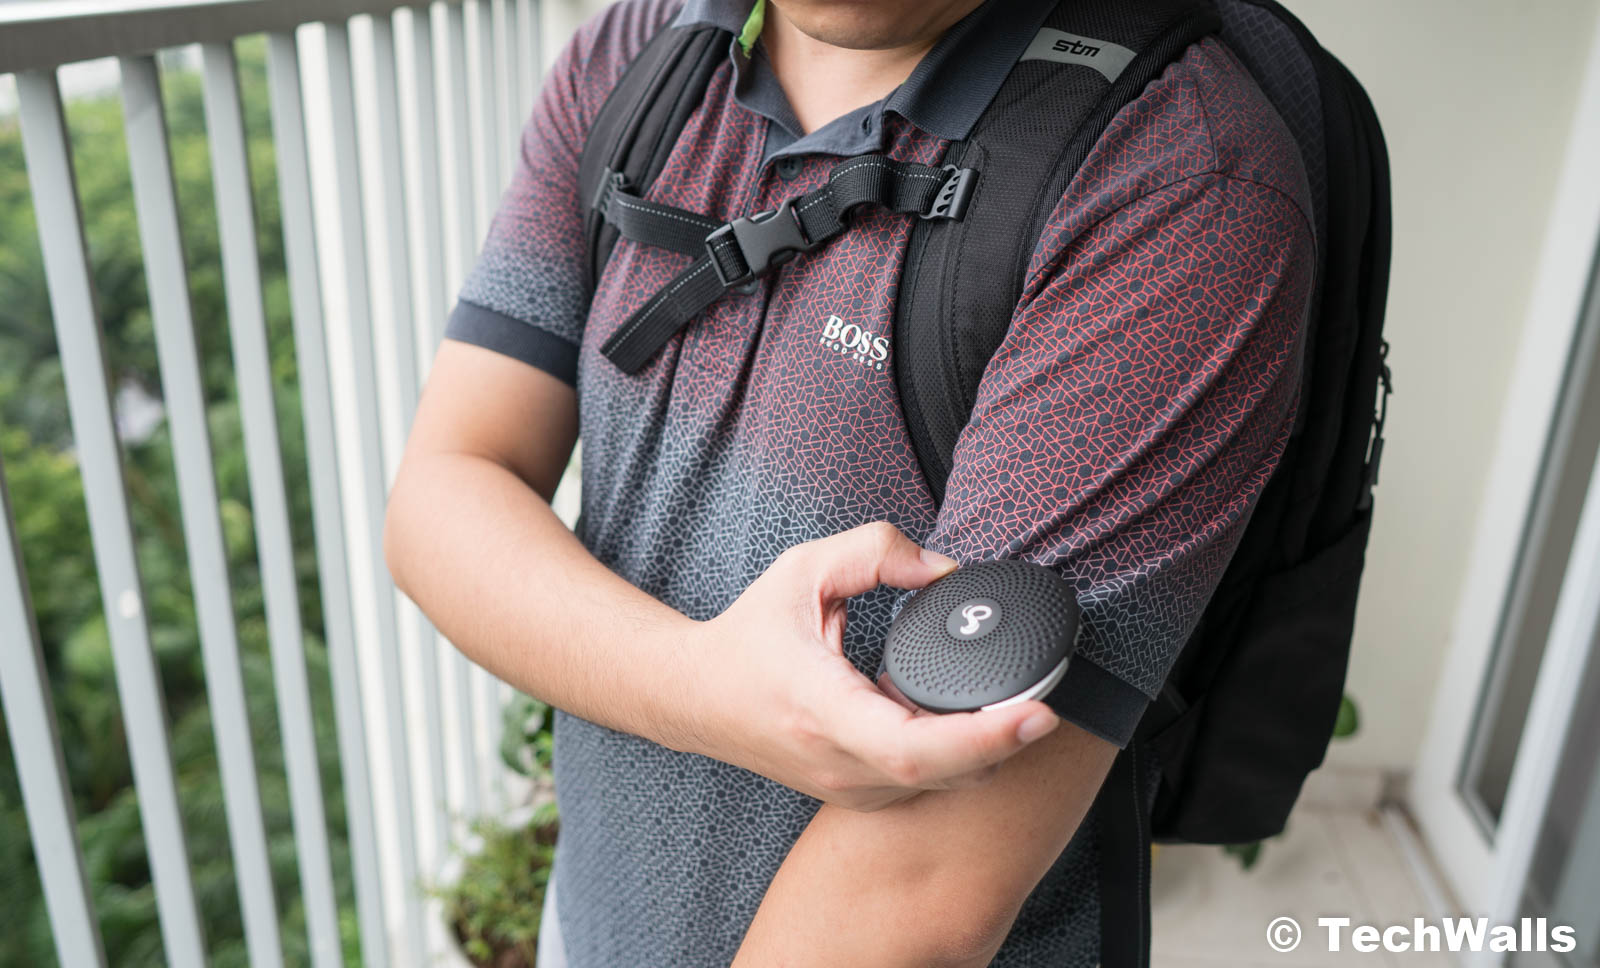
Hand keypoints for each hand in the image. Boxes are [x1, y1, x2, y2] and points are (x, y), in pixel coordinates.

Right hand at [682, 522, 1060, 810]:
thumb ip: (876, 552)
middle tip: (1048, 698)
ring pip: (942, 786)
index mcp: (820, 708)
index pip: (913, 744)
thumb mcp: (803, 569)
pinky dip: (958, 757)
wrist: (694, 697)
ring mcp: (846, 787)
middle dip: (1008, 741)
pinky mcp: (856, 793)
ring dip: (987, 751)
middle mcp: (837, 762)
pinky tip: (968, 721)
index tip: (1038, 712)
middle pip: (947, 774)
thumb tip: (946, 570)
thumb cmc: (747, 635)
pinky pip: (925, 784)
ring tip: (1014, 705)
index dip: (985, 735)